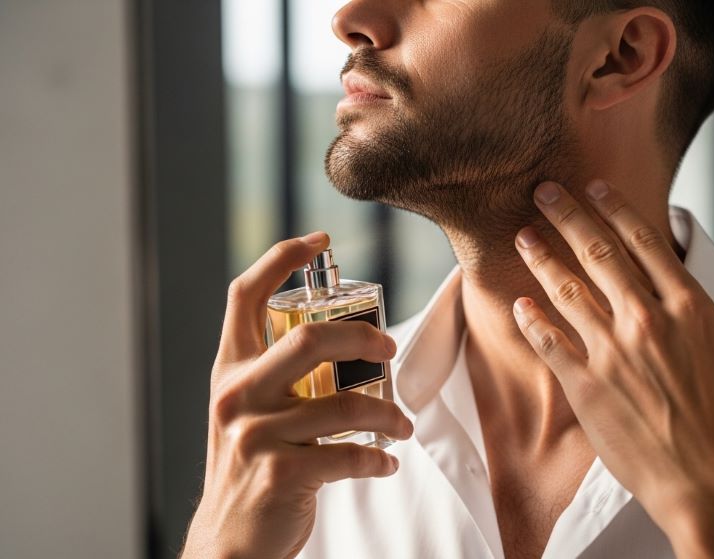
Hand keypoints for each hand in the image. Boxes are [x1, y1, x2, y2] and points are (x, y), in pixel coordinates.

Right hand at [182, 233, 414, 558]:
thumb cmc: (250, 468)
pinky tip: (384, 463)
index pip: (244, 296)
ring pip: (343, 405)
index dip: (280, 258)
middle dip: (361, 336)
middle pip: (308, 339)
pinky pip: (348, 455)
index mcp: (230, 371)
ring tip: (401, 426)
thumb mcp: (247, 411)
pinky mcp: (281, 475)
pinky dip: (377, 459)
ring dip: (387, 415)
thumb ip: (275, 375)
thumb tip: (340, 339)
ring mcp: (256, 436)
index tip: (318, 239)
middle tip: (389, 347)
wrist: (228, 541)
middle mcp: (237, 396)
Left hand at [512, 180, 713, 557]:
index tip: (595, 188)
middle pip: (598, 254)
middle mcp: (646, 321)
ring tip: (523, 235)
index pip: (645, 242)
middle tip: (542, 191)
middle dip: (566, 216)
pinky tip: (518, 304)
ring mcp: (612, 353)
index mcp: (690, 307)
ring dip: (542, 258)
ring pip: (567, 291)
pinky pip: (550, 343)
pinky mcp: (587, 387)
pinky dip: (531, 320)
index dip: (616, 210)